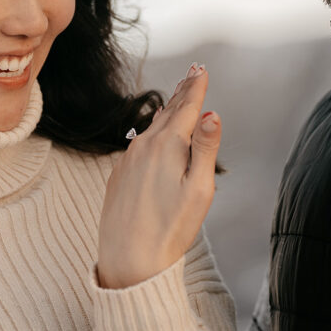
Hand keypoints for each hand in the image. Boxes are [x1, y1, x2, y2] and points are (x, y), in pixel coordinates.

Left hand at [96, 63, 221, 288]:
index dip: (196, 87)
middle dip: (183, 93)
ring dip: (166, 112)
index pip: (186, 107)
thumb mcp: (199, 189)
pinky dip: (151, 134)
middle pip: (168, 113)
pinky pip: (138, 146)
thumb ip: (205, 148)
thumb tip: (212, 112)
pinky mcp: (119, 176)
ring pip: (151, 128)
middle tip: (193, 73)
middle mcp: (143, 146)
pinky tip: (152, 137)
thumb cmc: (171, 229)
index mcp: (167, 145)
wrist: (128, 261)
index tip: (202, 69)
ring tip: (176, 100)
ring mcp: (128, 160)